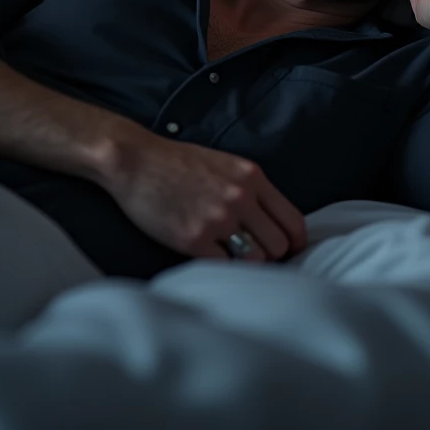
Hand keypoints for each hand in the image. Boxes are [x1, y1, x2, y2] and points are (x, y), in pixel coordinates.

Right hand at [105, 123, 307, 262]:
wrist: (135, 161)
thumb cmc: (177, 163)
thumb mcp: (225, 164)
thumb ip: (251, 189)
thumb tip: (271, 223)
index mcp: (252, 177)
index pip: (293, 221)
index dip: (294, 243)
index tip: (288, 252)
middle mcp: (240, 198)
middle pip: (278, 245)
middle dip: (270, 255)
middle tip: (253, 256)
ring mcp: (217, 219)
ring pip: (255, 260)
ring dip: (246, 264)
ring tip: (231, 257)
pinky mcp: (193, 238)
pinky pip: (224, 267)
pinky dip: (221, 268)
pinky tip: (210, 257)